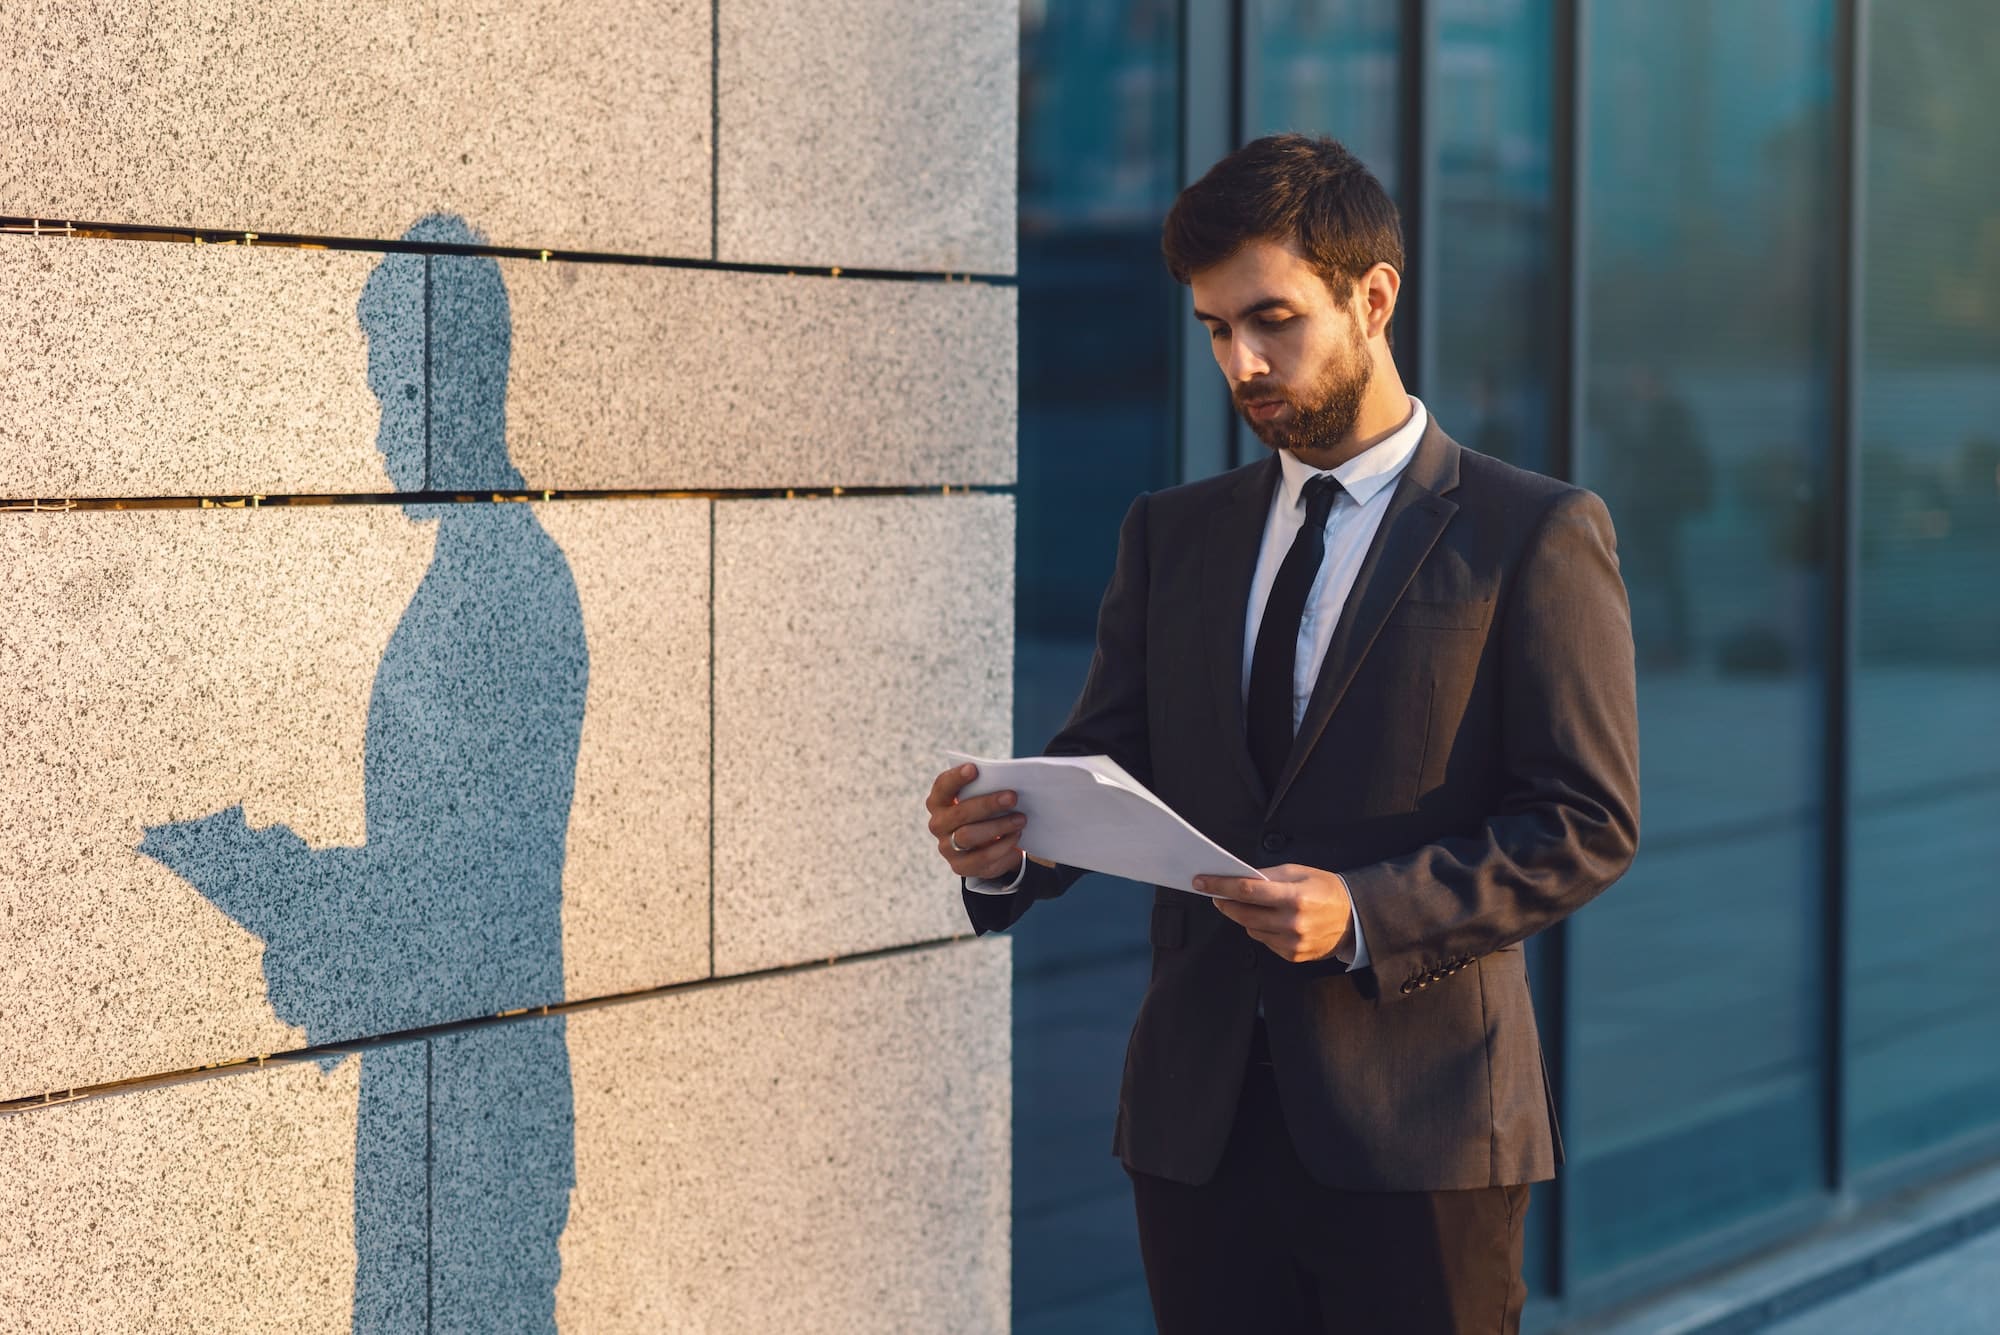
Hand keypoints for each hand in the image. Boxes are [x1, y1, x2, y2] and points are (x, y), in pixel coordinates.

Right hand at [926, 763, 1029, 880]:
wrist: (983, 846)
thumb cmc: (983, 812)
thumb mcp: (980, 799)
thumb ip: (985, 788)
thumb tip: (1009, 781)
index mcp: (938, 802)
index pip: (942, 786)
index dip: (956, 777)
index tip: (974, 768)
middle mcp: (938, 825)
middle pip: (960, 813)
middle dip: (988, 804)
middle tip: (1013, 797)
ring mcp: (947, 848)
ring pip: (969, 836)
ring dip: (998, 827)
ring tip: (1021, 820)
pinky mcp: (960, 867)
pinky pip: (983, 859)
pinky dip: (1003, 847)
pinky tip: (1016, 837)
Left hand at [1198, 864, 1354, 962]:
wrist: (1354, 918)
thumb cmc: (1325, 889)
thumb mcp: (1299, 872)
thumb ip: (1268, 875)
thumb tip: (1237, 877)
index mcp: (1294, 897)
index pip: (1247, 891)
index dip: (1220, 886)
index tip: (1200, 882)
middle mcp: (1292, 922)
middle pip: (1243, 914)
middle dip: (1225, 902)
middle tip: (1214, 893)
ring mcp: (1292, 942)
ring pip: (1250, 930)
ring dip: (1243, 917)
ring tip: (1247, 905)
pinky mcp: (1292, 955)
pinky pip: (1263, 941)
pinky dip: (1260, 930)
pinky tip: (1269, 920)